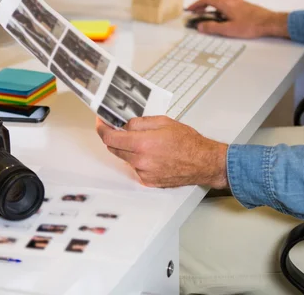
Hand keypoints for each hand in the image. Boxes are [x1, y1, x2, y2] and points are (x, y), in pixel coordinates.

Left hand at [96, 116, 228, 188]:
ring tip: (146, 142)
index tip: (100, 124)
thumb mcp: (163, 122)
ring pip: (125, 158)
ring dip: (128, 149)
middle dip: (115, 138)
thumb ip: (140, 122)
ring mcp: (144, 173)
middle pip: (114, 149)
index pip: (110, 138)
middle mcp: (140, 161)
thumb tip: (125, 125)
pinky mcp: (149, 181)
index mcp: (142, 144)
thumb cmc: (188, 142)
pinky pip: (136, 168)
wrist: (203, 162)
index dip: (102, 129)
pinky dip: (138, 159)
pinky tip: (153, 154)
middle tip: (120, 129)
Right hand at [186, 0, 288, 38]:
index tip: (191, 9)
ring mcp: (238, 1)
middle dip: (204, 1)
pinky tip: (223, 13)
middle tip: (198, 9)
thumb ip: (213, 28)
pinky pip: (228, 0)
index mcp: (225, 3)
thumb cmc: (251, 25)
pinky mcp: (244, 5)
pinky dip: (221, 4)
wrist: (269, 22)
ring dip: (212, 2)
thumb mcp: (228, 30)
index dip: (197, 4)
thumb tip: (201, 26)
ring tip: (209, 12)